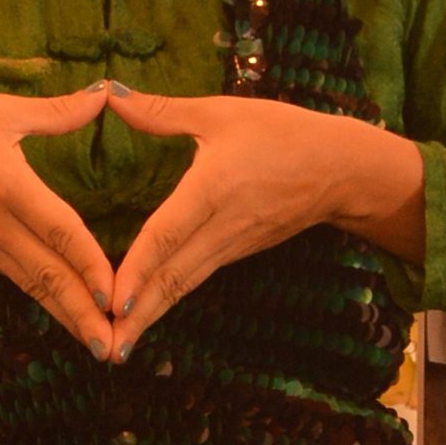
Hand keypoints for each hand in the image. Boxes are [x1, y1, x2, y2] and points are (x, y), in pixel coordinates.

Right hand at [0, 86, 116, 353]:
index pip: (57, 230)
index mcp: (8, 185)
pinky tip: (69, 316)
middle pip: (48, 276)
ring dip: (67, 318)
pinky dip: (45, 300)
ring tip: (100, 347)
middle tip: (116, 347)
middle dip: (82, 314)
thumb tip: (104, 93)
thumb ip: (55, 111)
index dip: (88, 263)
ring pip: (34, 286)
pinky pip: (16, 278)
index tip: (114, 294)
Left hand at [103, 86, 424, 357]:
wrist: (341, 169)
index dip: (138, 269)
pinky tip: (145, 316)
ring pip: (184, 285)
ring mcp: (232, 246)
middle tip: (104, 349)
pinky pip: (196, 279)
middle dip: (138, 315)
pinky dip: (169, 300)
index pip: (168, 235)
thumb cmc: (281, 133)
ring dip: (151, 317)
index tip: (111, 302)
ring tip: (117, 347)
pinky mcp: (238, 253)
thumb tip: (109, 94)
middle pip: (173, 277)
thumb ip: (162, 111)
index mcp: (213, 188)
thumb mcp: (220, 113)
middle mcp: (222, 227)